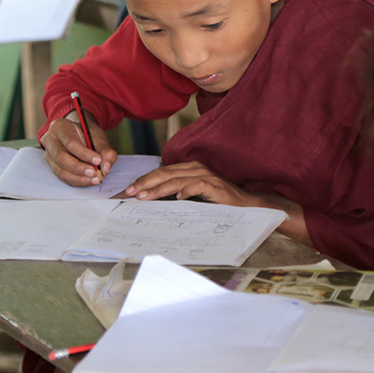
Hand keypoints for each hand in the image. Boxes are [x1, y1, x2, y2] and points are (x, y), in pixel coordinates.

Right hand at [41, 114, 117, 186]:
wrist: (80, 135)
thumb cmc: (87, 134)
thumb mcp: (99, 137)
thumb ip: (106, 151)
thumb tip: (106, 168)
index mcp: (60, 127)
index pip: (70, 143)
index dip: (84, 154)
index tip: (98, 161)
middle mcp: (50, 140)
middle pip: (61, 158)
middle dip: (79, 168)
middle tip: (95, 173)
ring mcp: (48, 154)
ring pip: (60, 170)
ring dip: (78, 178)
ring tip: (94, 179)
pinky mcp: (52, 165)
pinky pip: (63, 177)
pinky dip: (77, 181)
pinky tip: (88, 181)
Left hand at [123, 162, 257, 204]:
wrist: (244, 204)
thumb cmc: (217, 200)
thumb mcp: (193, 195)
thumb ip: (176, 193)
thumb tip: (151, 199)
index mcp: (189, 168)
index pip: (162, 171)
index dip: (145, 180)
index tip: (130, 189)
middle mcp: (196, 168)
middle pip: (165, 173)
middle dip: (146, 183)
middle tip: (131, 192)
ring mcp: (205, 176)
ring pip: (176, 180)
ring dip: (158, 189)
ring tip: (144, 197)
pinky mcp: (214, 185)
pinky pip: (196, 186)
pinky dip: (186, 191)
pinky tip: (177, 199)